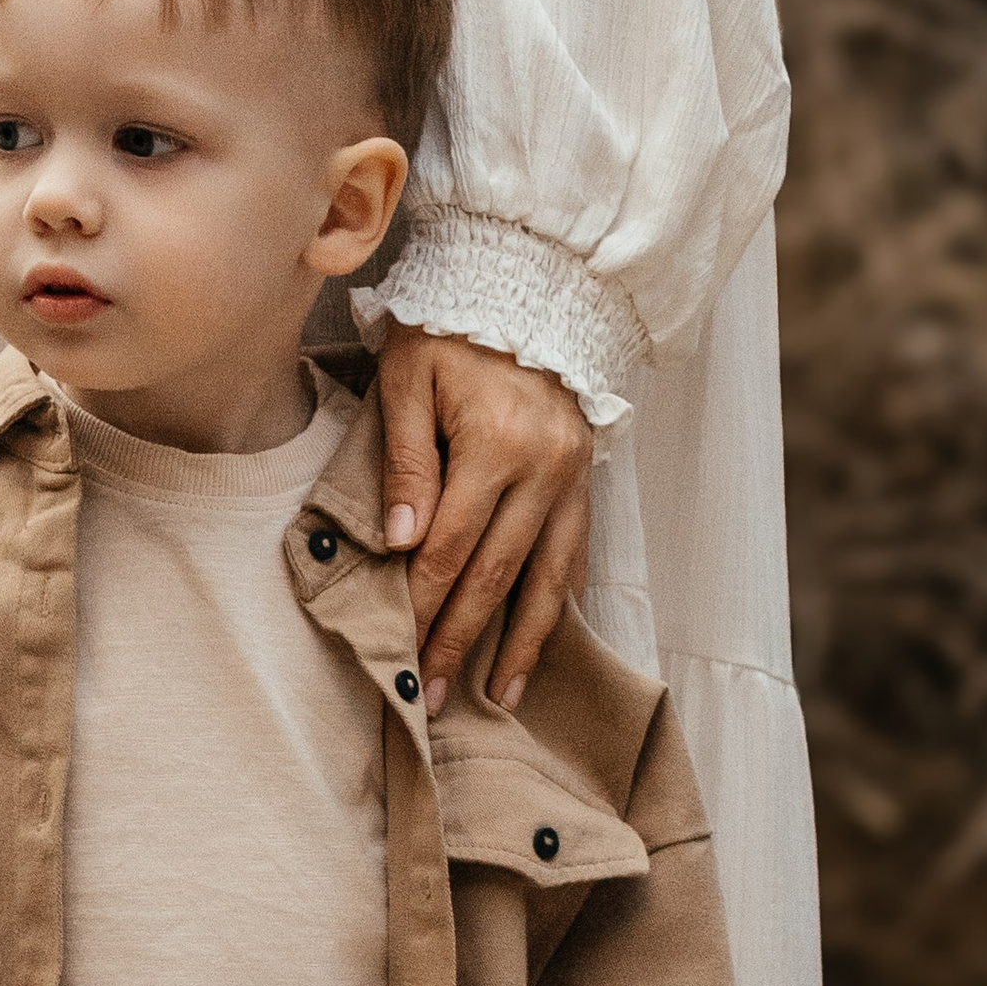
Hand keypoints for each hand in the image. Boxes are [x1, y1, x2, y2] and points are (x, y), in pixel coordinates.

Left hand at [375, 330, 594, 710]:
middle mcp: (543, 471)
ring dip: (521, 644)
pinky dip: (559, 604)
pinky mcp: (586, 481)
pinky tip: (542, 645)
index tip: (401, 654)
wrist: (530, 287)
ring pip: (547, 578)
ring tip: (498, 696)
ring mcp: (572, 479)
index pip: (449, 548)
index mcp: (496, 447)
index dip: (423, 606)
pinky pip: (575, 556)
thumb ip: (405, 462)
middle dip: (461, 642)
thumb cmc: (452, 328)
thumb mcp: (408, 377)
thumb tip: (400, 545)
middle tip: (431, 698)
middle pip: (496, 576)